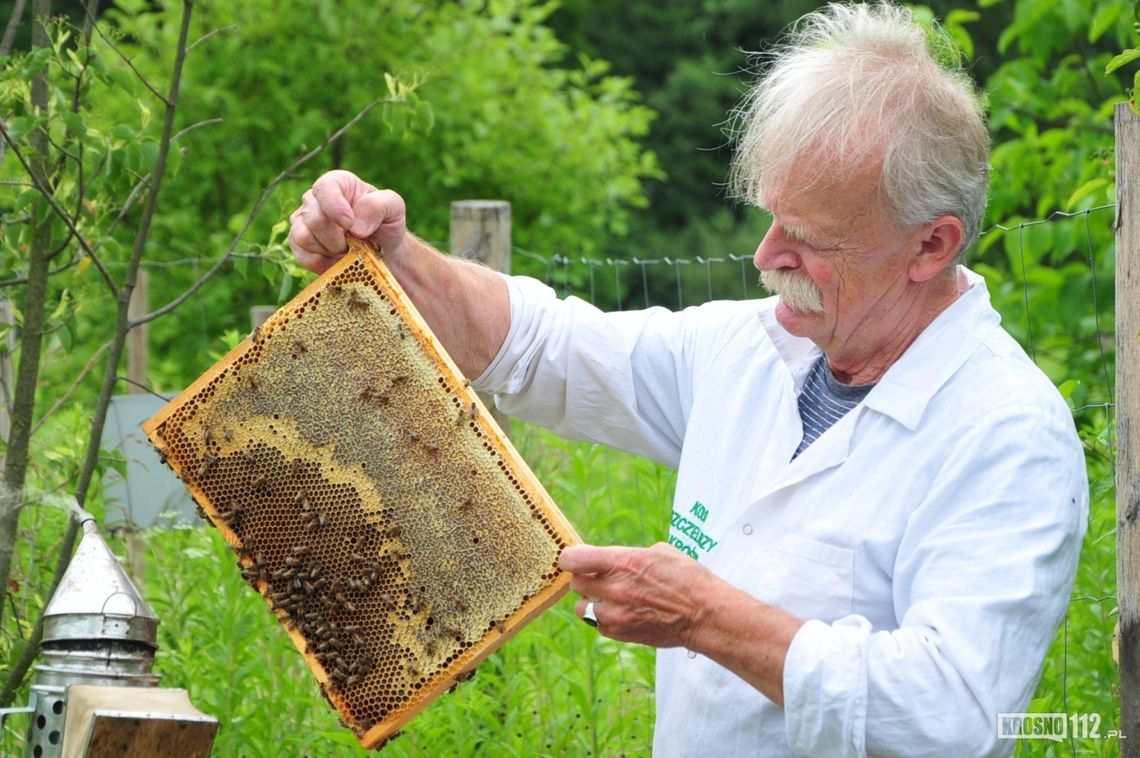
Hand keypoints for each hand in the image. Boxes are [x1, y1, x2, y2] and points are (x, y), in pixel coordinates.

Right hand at [288, 169, 408, 273]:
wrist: (382, 250)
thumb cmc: (386, 224)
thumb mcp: (394, 208)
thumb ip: (379, 206)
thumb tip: (356, 226)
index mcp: (337, 183)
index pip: (324, 188)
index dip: (335, 208)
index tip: (350, 225)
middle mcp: (315, 199)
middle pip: (314, 218)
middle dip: (337, 238)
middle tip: (356, 244)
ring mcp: (303, 222)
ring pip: (303, 237)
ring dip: (330, 251)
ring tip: (348, 251)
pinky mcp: (299, 245)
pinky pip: (302, 256)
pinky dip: (323, 264)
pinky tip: (339, 262)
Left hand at [558, 543, 713, 648]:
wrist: (704, 615)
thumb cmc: (687, 579)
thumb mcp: (659, 552)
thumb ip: (628, 555)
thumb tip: (609, 559)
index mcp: (624, 562)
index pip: (575, 559)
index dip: (571, 557)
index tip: (576, 558)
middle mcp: (616, 589)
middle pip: (575, 583)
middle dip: (584, 578)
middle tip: (598, 577)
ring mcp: (616, 614)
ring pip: (581, 607)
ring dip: (590, 600)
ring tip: (609, 597)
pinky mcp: (621, 634)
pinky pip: (596, 624)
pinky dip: (602, 618)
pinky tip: (620, 611)